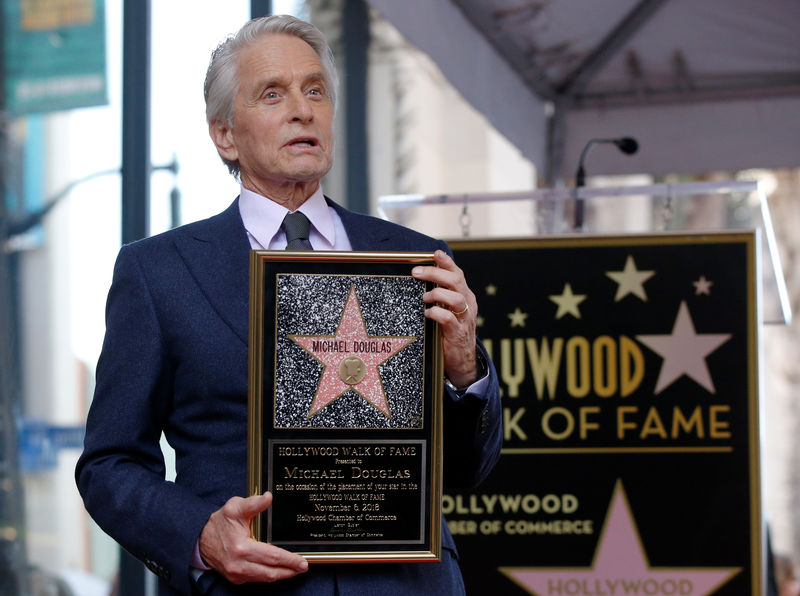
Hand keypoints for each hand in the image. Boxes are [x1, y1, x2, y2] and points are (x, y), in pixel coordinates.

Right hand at [199, 492, 307, 584]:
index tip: (303, 562)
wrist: (200, 539)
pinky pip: (257, 579)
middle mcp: (239, 565)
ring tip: (294, 570)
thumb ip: (253, 503)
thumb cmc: (219, 523)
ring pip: (265, 579)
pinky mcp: (236, 578)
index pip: (272, 557)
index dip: (290, 560)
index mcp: (242, 549)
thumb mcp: (235, 507)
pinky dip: (269, 575)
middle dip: (290, 571)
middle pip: (271, 572)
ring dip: (281, 575)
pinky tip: (278, 570)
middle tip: (303, 567)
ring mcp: (237, 574)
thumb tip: (268, 497)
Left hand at [412, 250, 478, 387]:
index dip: (447, 262)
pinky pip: (448, 319)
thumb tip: (422, 278)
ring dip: (437, 293)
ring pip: (456, 298)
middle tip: (417, 272)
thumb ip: (441, 295)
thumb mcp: (449, 310)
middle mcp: (467, 304)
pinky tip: (427, 314)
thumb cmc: (450, 332)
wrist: (462, 361)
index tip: (435, 253)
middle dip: (435, 273)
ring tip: (424, 297)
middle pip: (456, 281)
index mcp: (465, 296)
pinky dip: (436, 313)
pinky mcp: (458, 333)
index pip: (458, 273)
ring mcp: (464, 319)